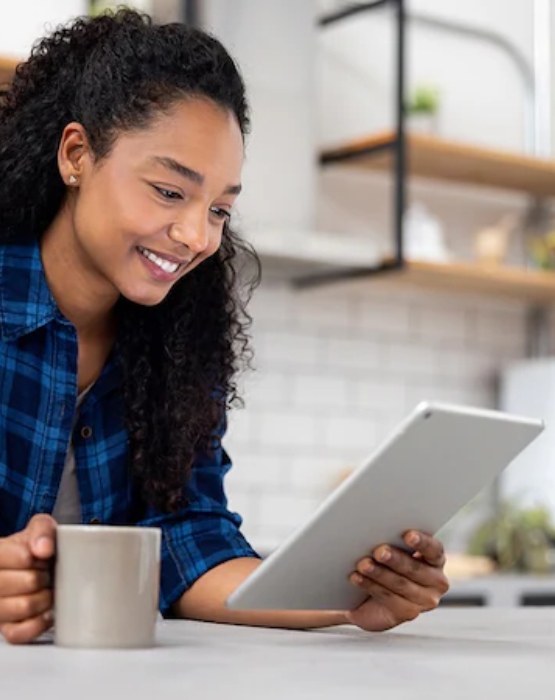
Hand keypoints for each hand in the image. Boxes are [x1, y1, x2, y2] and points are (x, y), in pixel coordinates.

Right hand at [0, 514, 56, 643]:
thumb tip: (43, 548)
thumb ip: (42, 530)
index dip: (40, 558)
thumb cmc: (35, 548)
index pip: (23, 558)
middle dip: (45, 577)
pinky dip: (38, 623)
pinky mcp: (4, 629)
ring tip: (45, 590)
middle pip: (29, 583)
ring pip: (25, 607)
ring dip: (44, 598)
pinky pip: (20, 633)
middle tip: (46, 574)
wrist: (36, 566)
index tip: (43, 557)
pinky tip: (44, 611)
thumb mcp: (40, 527)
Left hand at [345, 530, 448, 631]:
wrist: (370, 597)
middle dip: (395, 559)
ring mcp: (424, 600)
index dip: (422, 542)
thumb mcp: (392, 548)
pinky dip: (370, 585)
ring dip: (379, 573)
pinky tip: (357, 577)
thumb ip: (393, 540)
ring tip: (363, 564)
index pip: (434, 550)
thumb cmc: (385, 562)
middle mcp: (436, 581)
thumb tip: (379, 527)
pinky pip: (388, 598)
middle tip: (379, 551)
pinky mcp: (408, 613)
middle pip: (415, 568)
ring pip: (401, 584)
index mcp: (436, 559)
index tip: (408, 535)